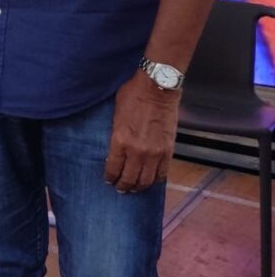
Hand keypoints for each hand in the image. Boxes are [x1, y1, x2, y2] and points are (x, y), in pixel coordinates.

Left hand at [103, 70, 179, 192]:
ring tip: (134, 188)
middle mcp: (137, 151)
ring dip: (139, 187)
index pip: (113, 168)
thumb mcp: (115, 113)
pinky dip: (156, 180)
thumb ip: (115, 133)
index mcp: (120, 140)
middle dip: (123, 186)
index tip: (108, 180)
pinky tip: (151, 179)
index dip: (110, 177)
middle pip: (130, 179)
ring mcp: (154, 152)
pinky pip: (162, 173)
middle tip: (120, 188)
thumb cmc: (133, 95)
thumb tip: (114, 147)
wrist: (157, 88)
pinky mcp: (168, 150)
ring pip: (146, 181)